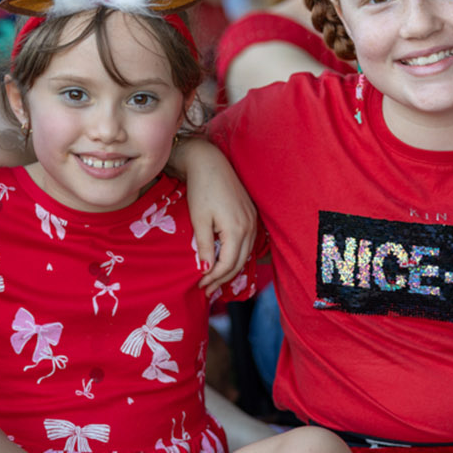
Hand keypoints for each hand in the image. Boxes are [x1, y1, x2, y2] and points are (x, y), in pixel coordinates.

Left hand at [176, 139, 257, 293]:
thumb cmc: (201, 190)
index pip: (228, 264)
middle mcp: (250, 227)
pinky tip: (224, 260)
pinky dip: (235, 255)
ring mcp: (253, 221)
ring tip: (213, 279)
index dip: (214, 278)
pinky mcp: (250, 215)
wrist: (209, 162)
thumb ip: (205, 247)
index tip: (200, 286)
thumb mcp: (199, 221)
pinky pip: (246, 243)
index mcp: (237, 229)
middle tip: (206, 290)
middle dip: (222, 278)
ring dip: (230, 268)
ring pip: (244, 254)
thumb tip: (206, 270)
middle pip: (239, 262)